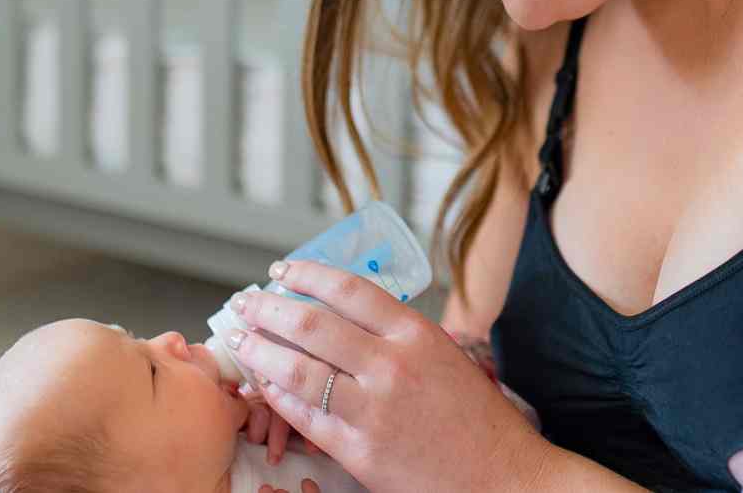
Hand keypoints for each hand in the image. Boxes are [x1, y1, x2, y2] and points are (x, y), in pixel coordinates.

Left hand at [225, 259, 549, 491]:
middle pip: (311, 324)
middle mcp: (391, 366)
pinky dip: (276, 395)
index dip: (306, 274)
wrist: (500, 476)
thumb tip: (345, 315)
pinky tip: (263, 382)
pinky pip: (303, 415)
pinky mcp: (357, 450)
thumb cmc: (477, 418)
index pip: (347, 290)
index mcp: (416, 335)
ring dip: (259, 350)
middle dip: (267, 309)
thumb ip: (398, 337)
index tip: (282, 270)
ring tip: (241, 339)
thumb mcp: (445, 358)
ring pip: (297, 369)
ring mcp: (371, 409)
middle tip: (246, 302)